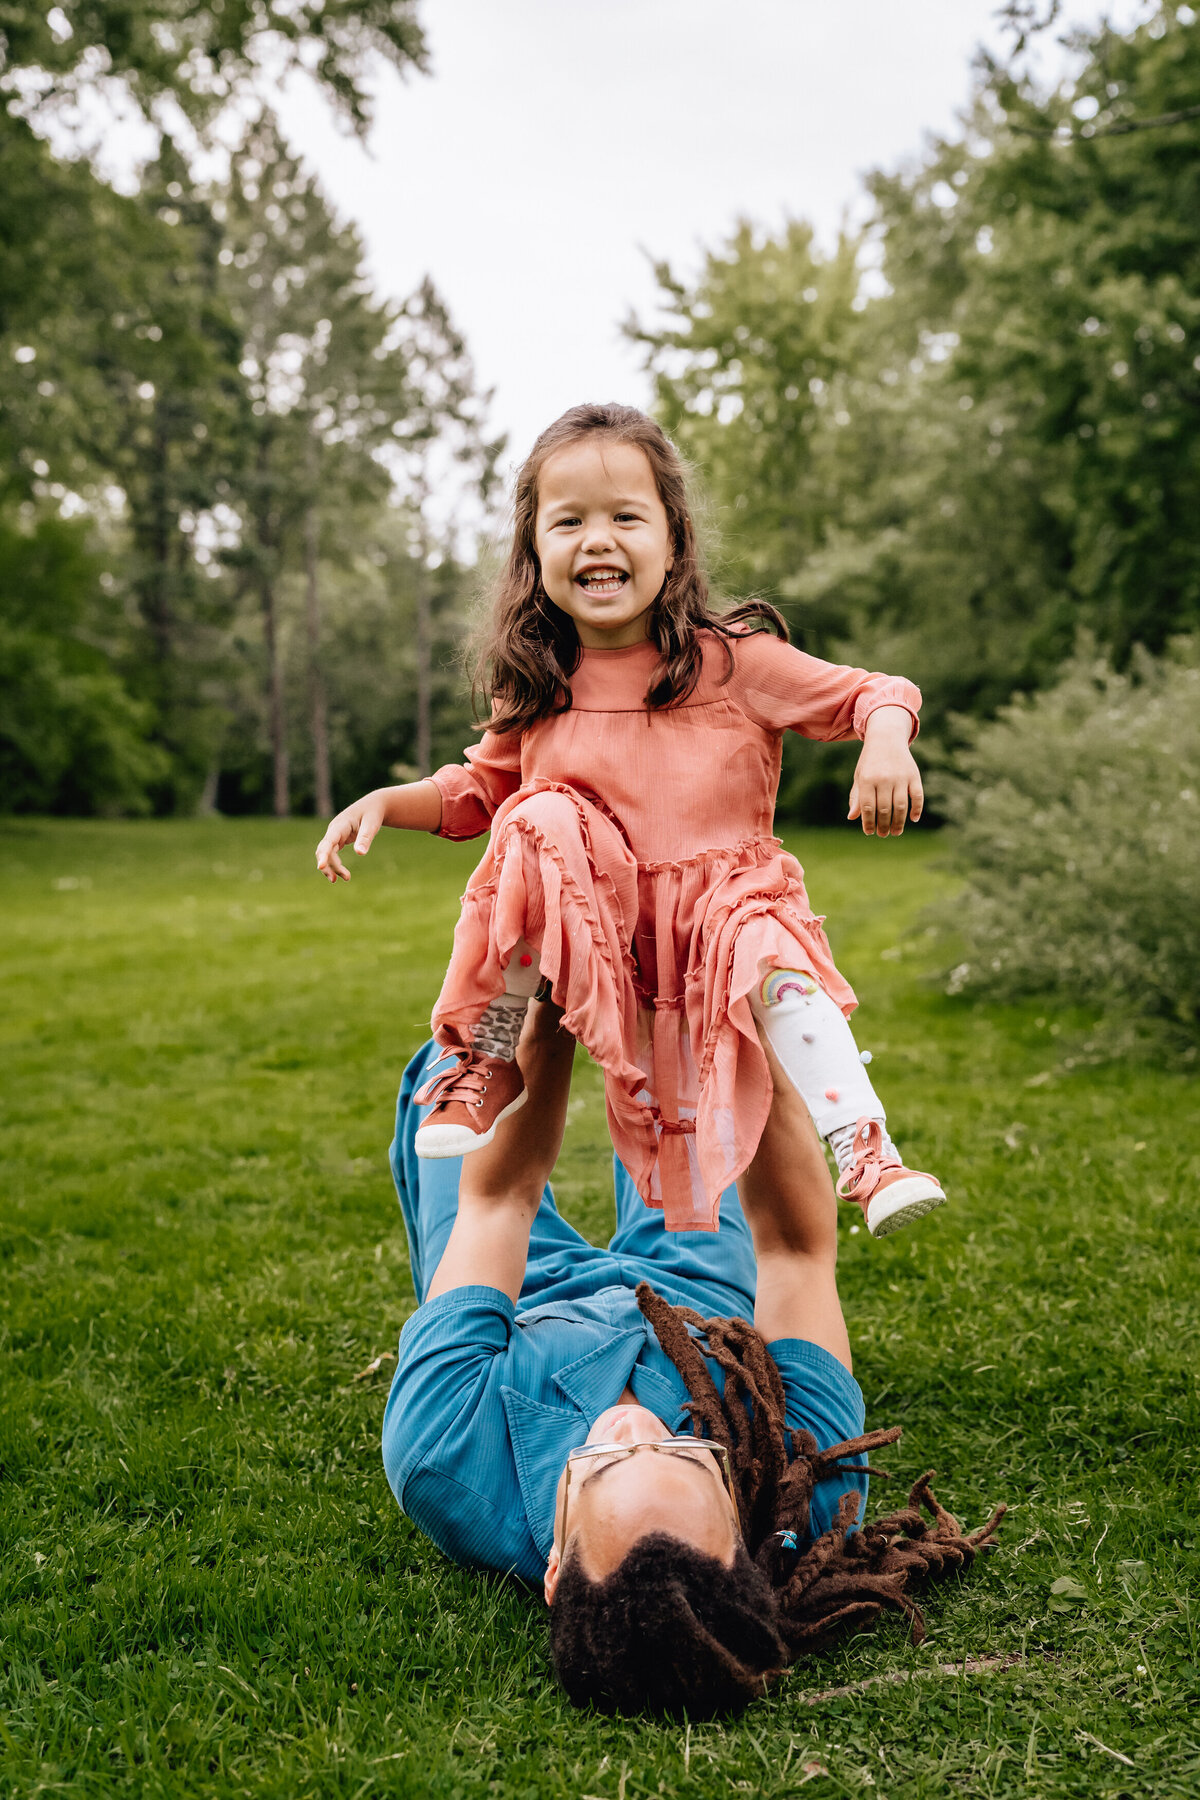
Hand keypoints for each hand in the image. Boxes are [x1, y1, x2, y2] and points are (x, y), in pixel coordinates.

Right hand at [315, 791, 387, 881]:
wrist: (373, 805)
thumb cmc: (373, 813)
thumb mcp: (372, 824)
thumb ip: (365, 837)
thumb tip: (360, 853)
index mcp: (340, 825)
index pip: (328, 841)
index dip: (323, 854)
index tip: (320, 866)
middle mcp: (334, 830)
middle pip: (325, 850)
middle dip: (331, 865)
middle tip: (347, 877)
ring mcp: (334, 835)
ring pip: (327, 854)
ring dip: (334, 867)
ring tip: (347, 878)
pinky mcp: (338, 840)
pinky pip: (332, 854)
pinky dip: (335, 864)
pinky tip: (342, 874)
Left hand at [848, 706, 922, 836]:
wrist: (887, 737)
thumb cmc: (870, 761)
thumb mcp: (860, 776)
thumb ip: (857, 797)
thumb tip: (852, 818)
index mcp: (867, 779)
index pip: (868, 808)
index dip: (868, 823)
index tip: (869, 832)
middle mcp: (884, 778)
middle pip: (884, 810)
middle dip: (883, 826)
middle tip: (883, 834)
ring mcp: (900, 777)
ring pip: (900, 806)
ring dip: (899, 823)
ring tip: (896, 832)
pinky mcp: (914, 775)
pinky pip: (917, 796)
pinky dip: (917, 809)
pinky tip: (913, 819)